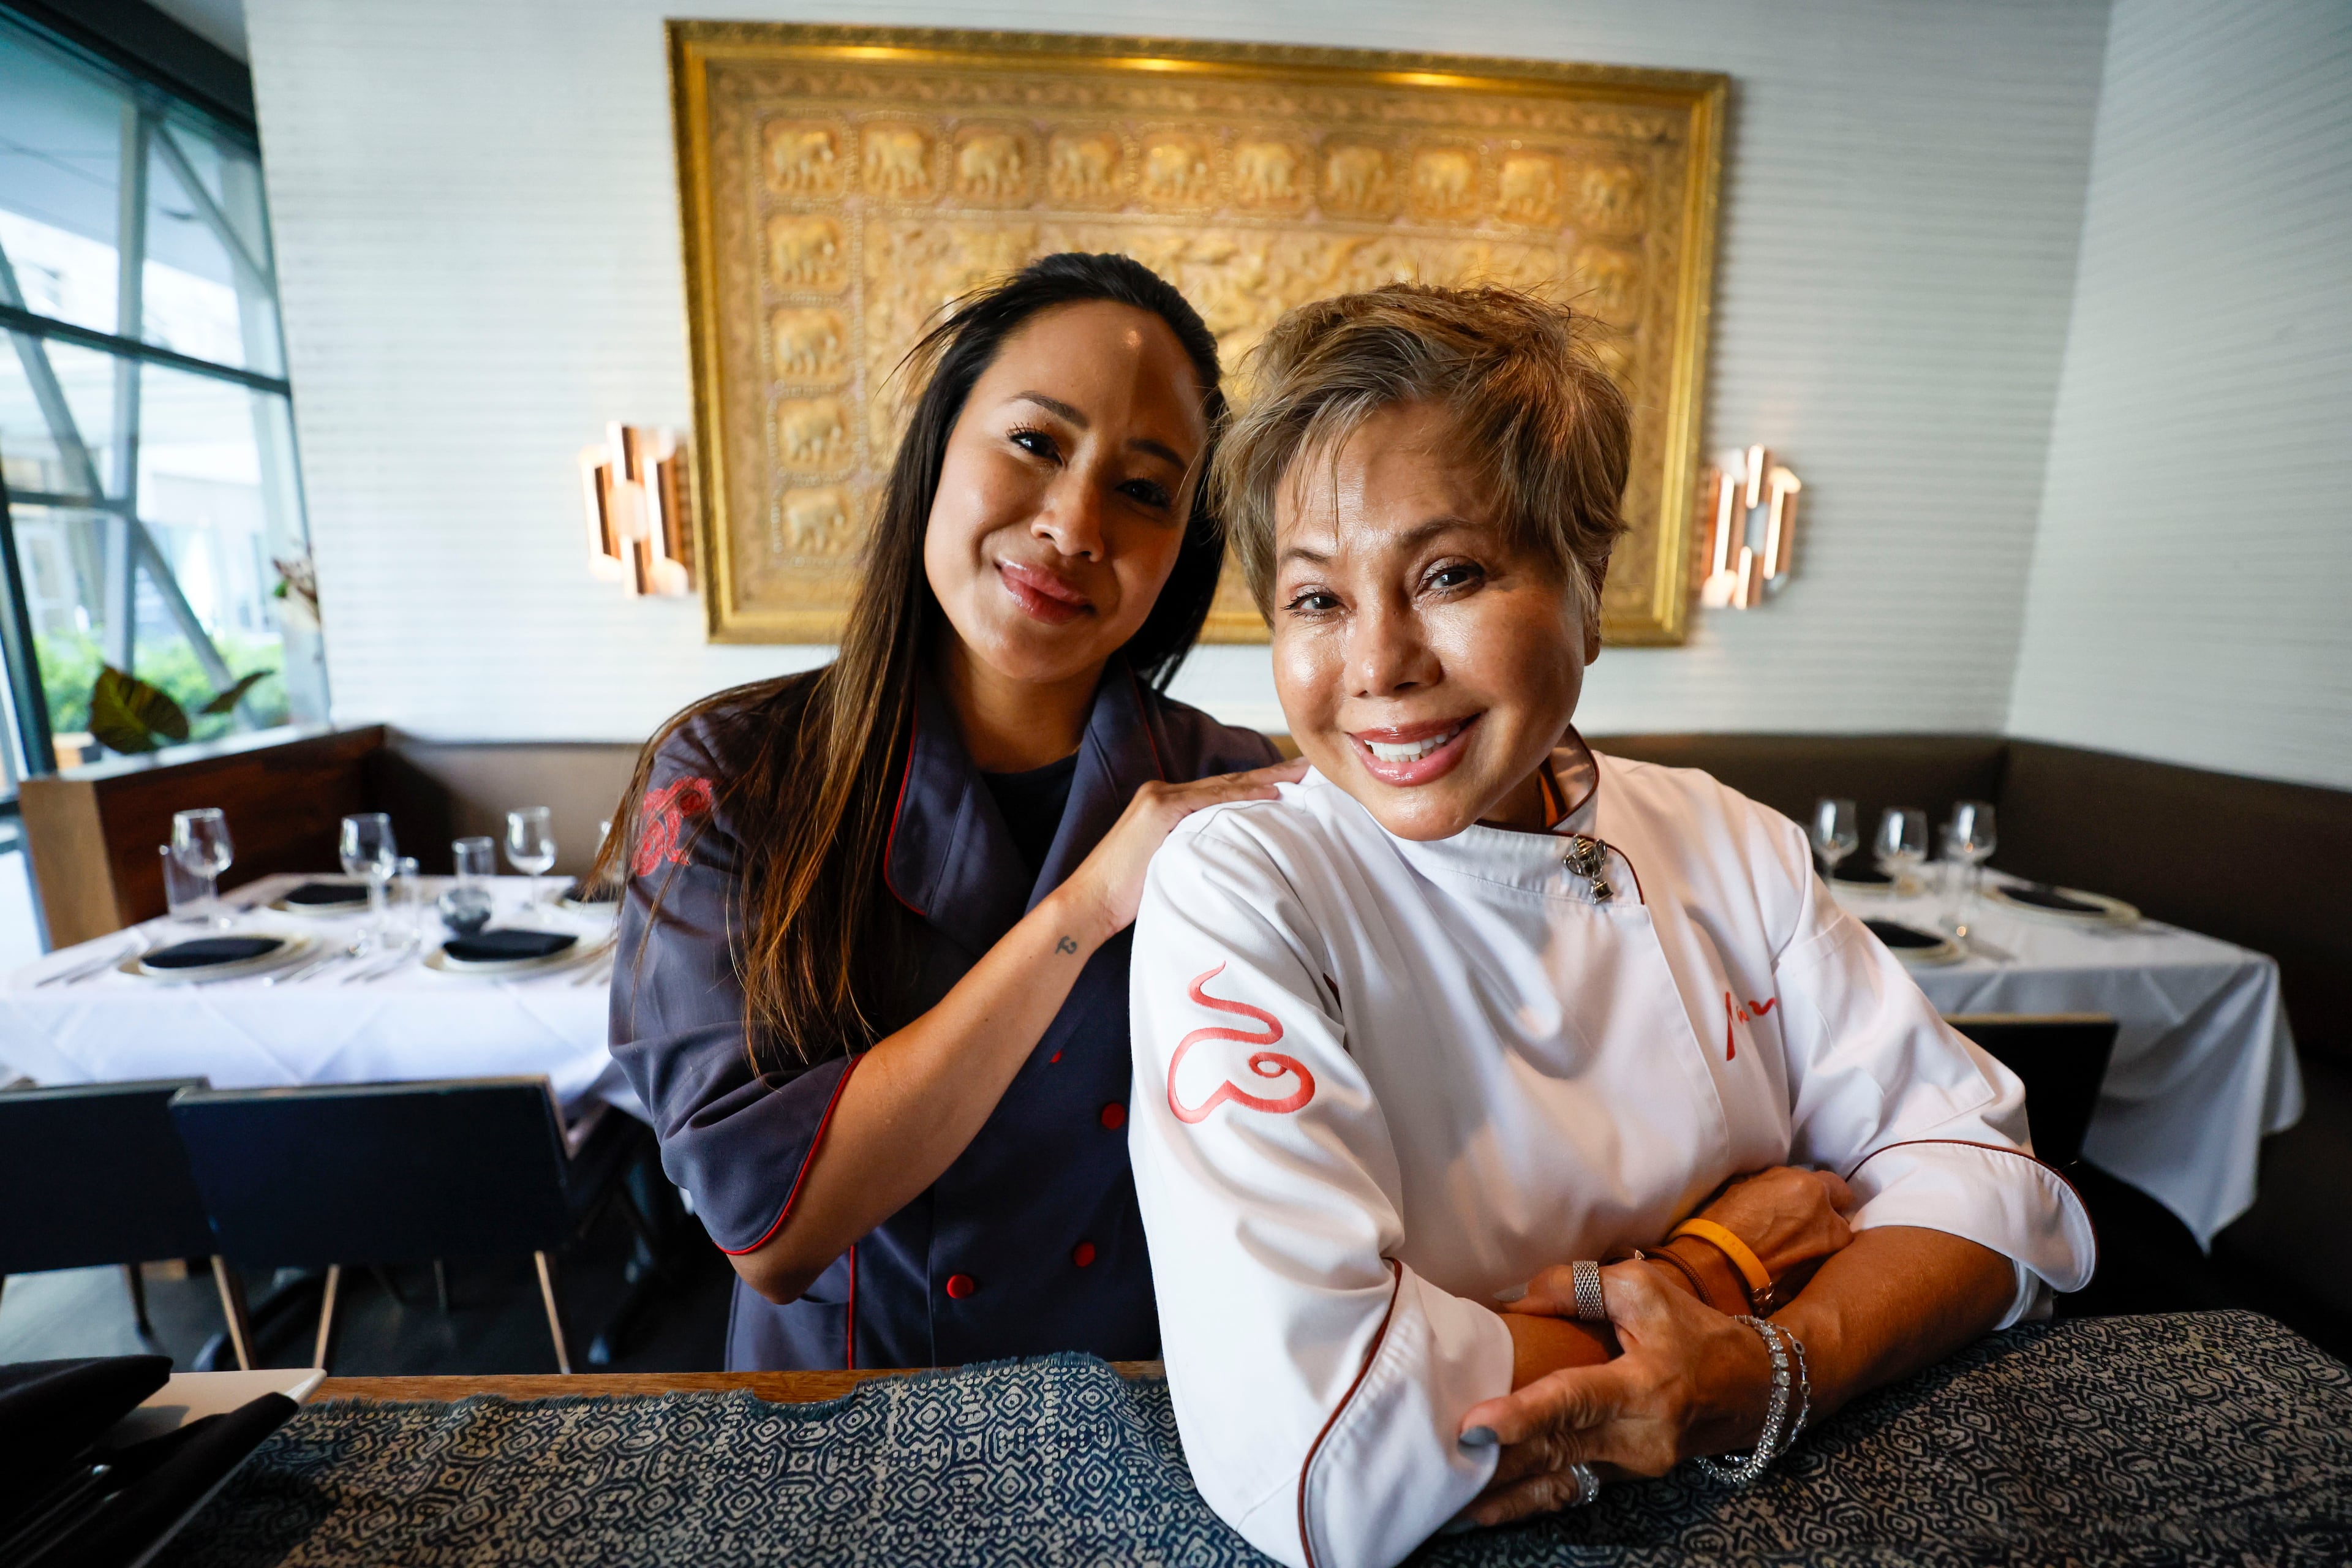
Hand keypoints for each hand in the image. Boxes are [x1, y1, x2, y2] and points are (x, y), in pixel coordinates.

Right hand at [1051, 757, 1305, 939]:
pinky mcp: (1158, 811)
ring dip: (1268, 781)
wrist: (1088, 904)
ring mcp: (1160, 799)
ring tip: (1302, 775)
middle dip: (1272, 774)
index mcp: (1165, 803)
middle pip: (1230, 781)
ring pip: (1225, 786)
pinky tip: (1273, 796)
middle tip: (1310, 767)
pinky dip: (1243, 797)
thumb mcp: (1168, 864)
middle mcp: (1163, 792)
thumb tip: (1233, 859)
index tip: (1293, 782)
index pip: (1223, 790)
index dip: (1260, 784)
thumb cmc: (1125, 896)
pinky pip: (1210, 800)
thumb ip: (1194, 849)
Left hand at [1464, 1263, 1774, 1524]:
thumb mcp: (1644, 1289)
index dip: (1524, 1416)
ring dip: (1504, 1496)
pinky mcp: (1623, 1478)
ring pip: (1558, 1482)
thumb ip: (1580, 1288)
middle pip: (1556, 1452)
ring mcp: (1632, 1467)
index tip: (1475, 1427)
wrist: (1752, 1389)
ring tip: (1448, 1505)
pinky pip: (1568, 1491)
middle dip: (1497, 1465)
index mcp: (1644, 1387)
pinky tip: (1485, 1512)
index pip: (1576, 1402)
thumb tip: (1519, 1299)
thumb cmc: (1692, 1331)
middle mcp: (1639, 1438)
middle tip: (1438, 1468)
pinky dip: (1526, 1502)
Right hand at [1695, 1166, 1854, 1281]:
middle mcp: (1828, 1217)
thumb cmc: (1729, 1217)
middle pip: (1840, 1216)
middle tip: (1804, 1222)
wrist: (1722, 1262)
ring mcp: (1827, 1249)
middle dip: (1826, 1218)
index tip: (1811, 1198)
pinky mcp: (1819, 1273)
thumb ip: (1785, 1183)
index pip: (1837, 1185)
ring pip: (1834, 1241)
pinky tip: (1791, 1258)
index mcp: (1811, 1188)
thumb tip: (1794, 1188)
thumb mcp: (1757, 1183)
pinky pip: (1822, 1259)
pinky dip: (1812, 1257)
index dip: (1824, 1191)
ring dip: (1821, 1239)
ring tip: (1796, 1244)